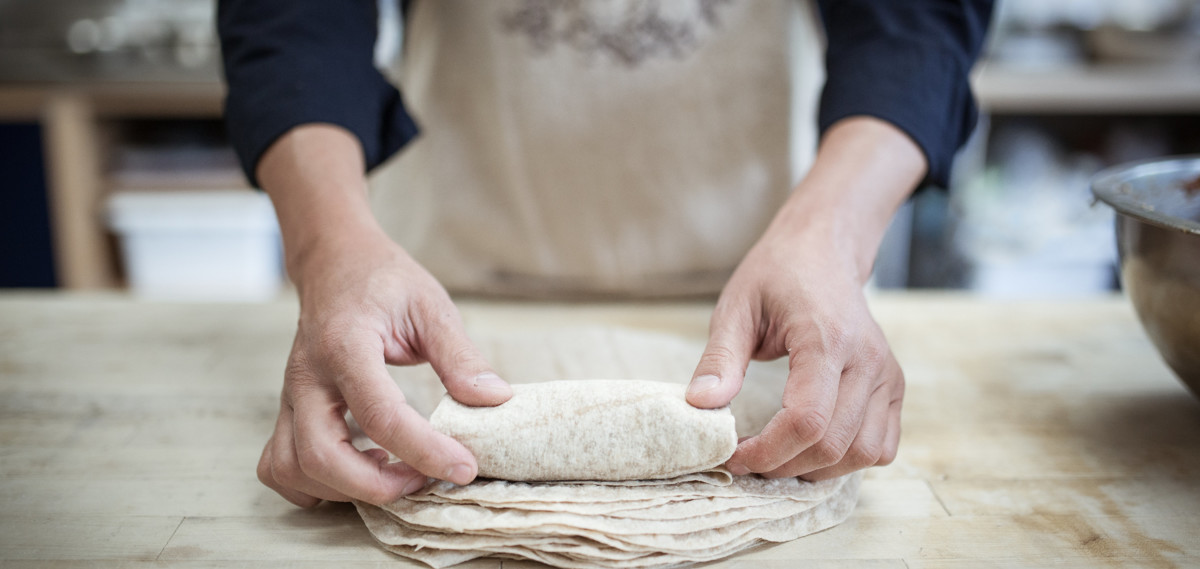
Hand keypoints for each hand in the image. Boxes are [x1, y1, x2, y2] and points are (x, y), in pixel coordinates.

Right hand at [258, 234, 512, 506]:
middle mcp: (306, 377)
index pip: (381, 415)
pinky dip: (315, 485)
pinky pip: (279, 467)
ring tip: (394, 472)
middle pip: (322, 457)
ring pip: (292, 470)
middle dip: (379, 485)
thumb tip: (494, 400)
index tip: (464, 467)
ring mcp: (290, 397)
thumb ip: (459, 355)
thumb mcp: (430, 305)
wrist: (335, 261)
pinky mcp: (287, 411)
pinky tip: (359, 469)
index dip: (425, 451)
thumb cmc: (383, 281)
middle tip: (426, 479)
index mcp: (345, 346)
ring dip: (345, 489)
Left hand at [686, 117, 924, 480]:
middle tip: (746, 461)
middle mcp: (867, 360)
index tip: (731, 455)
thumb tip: (699, 406)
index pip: (807, 419)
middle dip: (784, 465)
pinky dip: (847, 460)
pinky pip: (882, 446)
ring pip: (863, 453)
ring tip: (777, 458)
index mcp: (826, 338)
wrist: (825, 250)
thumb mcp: (736, 307)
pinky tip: (812, 448)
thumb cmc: (777, 274)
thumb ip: (720, 359)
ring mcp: (887, 375)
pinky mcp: (894, 386)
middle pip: (833, 444)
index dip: (767, 451)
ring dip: (817, 469)